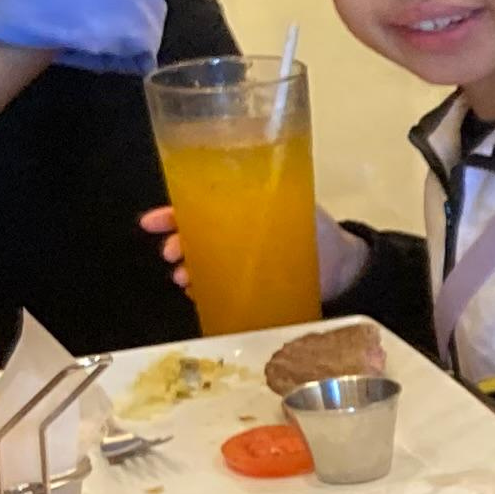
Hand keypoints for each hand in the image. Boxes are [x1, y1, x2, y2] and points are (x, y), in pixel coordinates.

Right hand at [137, 203, 356, 299]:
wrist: (343, 269)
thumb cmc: (318, 233)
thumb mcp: (297, 211)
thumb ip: (276, 203)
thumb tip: (249, 199)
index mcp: (242, 209)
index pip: (198, 205)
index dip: (171, 213)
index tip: (151, 223)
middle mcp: (234, 234)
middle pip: (192, 235)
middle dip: (176, 243)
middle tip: (173, 254)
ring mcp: (238, 262)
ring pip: (201, 262)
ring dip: (187, 269)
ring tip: (185, 279)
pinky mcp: (247, 287)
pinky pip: (216, 288)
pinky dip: (203, 291)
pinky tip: (197, 295)